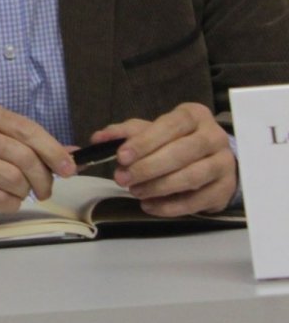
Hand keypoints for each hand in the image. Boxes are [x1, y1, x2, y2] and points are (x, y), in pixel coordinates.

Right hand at [0, 100, 74, 220]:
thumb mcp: (4, 142)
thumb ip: (37, 146)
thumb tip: (74, 156)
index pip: (28, 130)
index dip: (53, 151)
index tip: (69, 169)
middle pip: (23, 156)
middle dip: (42, 178)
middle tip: (44, 190)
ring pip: (13, 179)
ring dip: (24, 192)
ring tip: (20, 192)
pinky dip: (10, 204)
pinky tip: (5, 199)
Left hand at [92, 102, 237, 216]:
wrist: (211, 160)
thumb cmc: (175, 141)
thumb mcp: (150, 131)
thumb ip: (124, 133)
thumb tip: (98, 138)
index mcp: (194, 116)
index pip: (170, 126)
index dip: (145, 142)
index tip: (121, 156)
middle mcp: (215, 137)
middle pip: (181, 153)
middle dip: (148, 168)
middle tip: (122, 179)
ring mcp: (224, 164)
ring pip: (191, 177)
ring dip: (158, 187)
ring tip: (135, 191)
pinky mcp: (225, 189)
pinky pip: (197, 201)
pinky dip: (170, 206)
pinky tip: (150, 206)